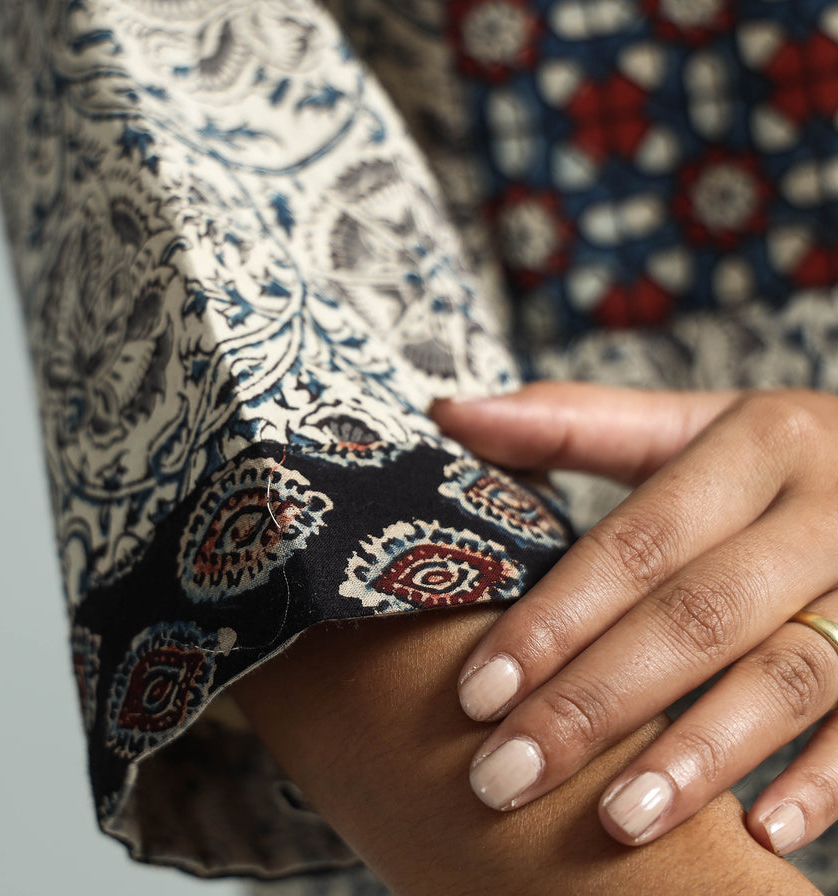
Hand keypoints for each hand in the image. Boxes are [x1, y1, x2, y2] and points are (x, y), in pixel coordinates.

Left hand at [431, 383, 837, 855]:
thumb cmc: (769, 458)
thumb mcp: (687, 425)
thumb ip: (574, 421)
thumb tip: (446, 410)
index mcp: (758, 445)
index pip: (637, 541)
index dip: (554, 617)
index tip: (476, 693)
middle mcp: (826, 511)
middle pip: (699, 615)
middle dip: (596, 702)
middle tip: (507, 776)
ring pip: (790, 674)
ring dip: (701, 755)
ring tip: (614, 819)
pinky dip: (825, 782)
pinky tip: (755, 836)